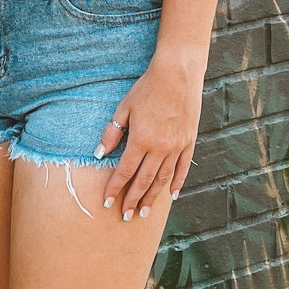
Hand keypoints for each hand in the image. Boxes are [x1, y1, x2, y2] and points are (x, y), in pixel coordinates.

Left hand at [95, 53, 202, 221]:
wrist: (178, 73)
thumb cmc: (147, 88)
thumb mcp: (124, 108)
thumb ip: (112, 133)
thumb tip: (98, 154)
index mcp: (141, 140)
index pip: (124, 172)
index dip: (115, 188)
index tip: (107, 202)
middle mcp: (160, 148)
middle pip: (144, 181)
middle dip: (133, 200)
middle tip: (126, 215)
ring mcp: (177, 146)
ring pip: (163, 179)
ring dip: (153, 197)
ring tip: (144, 212)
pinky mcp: (189, 141)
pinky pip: (183, 168)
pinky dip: (177, 183)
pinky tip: (172, 195)